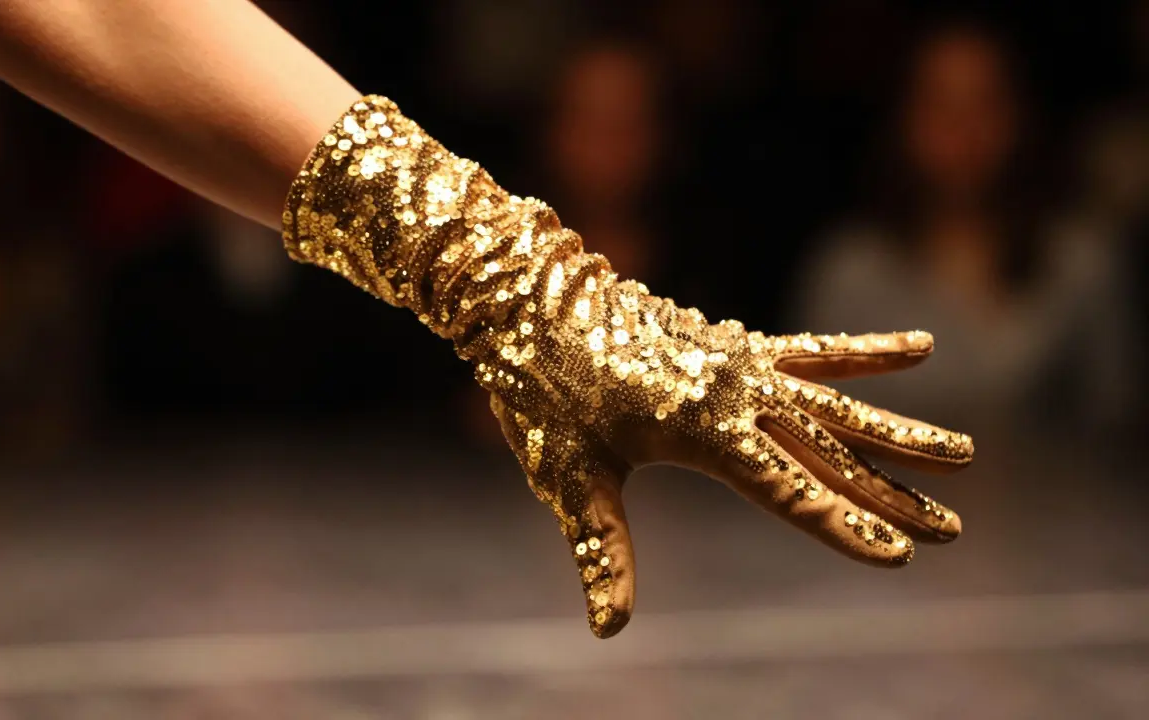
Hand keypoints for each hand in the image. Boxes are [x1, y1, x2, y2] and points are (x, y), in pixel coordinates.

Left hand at [284, 96, 972, 638]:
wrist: (528, 298)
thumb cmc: (542, 391)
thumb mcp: (568, 477)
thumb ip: (601, 551)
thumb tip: (608, 629)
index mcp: (701, 429)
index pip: (787, 491)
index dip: (842, 526)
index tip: (898, 554)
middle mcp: (734, 393)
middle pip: (829, 452)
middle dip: (892, 494)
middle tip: (954, 527)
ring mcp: (739, 363)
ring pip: (837, 404)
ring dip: (898, 432)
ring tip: (963, 452)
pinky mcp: (732, 344)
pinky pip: (811, 350)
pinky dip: (862, 350)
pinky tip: (918, 346)